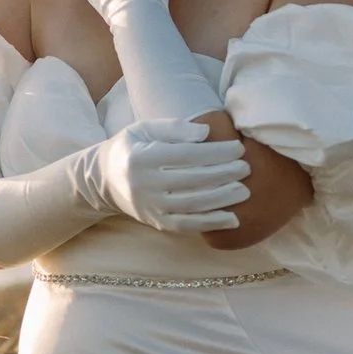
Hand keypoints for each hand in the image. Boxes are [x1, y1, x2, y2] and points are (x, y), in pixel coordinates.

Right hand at [78, 118, 249, 232]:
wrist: (105, 180)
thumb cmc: (132, 148)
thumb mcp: (145, 128)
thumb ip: (174, 128)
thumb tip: (206, 132)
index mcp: (142, 158)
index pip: (185, 155)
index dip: (215, 152)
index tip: (238, 148)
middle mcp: (144, 185)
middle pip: (192, 180)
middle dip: (224, 174)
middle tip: (246, 168)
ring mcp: (150, 207)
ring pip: (192, 205)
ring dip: (222, 199)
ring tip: (245, 191)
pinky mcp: (156, 222)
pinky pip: (187, 225)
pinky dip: (211, 223)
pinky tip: (233, 218)